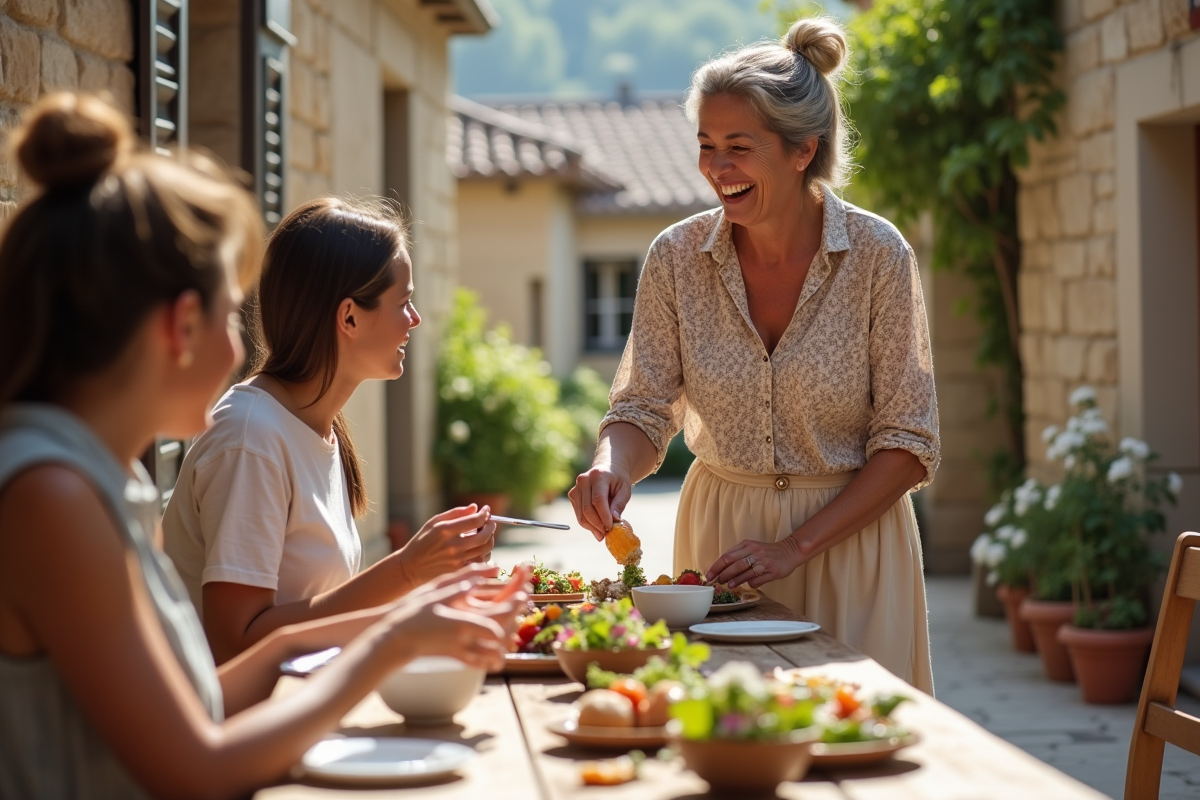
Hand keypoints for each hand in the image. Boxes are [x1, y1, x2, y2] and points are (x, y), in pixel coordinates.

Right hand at [376, 571, 526, 671]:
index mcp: (463, 620)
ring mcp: (462, 650)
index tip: (523, 594)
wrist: (395, 639)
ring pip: (496, 651)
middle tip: (521, 602)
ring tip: (514, 623)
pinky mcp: (456, 657)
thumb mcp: (438, 590)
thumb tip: (491, 568)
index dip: (515, 604)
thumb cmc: (413, 612)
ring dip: (508, 639)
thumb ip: (466, 580)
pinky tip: (497, 648)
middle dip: (515, 618)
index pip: (500, 614)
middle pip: (503, 631)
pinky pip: (482, 661)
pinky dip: (493, 655)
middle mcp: (466, 637)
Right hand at [391, 506, 496, 589]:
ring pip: (485, 549)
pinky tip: (479, 549)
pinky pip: (481, 562)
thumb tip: (475, 507)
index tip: (486, 510)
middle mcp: (453, 545)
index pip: (475, 520)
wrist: (411, 567)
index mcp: (445, 530)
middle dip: (491, 527)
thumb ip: (456, 513)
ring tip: (484, 535)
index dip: (485, 514)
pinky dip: (484, 554)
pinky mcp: (459, 571)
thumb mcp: (434, 522)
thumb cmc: (422, 541)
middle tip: (490, 523)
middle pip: (484, 536)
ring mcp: (457, 560)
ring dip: (489, 540)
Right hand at [568, 464, 631, 540]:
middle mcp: (583, 480)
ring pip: (581, 514)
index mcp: (598, 475)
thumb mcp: (625, 489)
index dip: (604, 516)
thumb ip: (619, 504)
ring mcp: (576, 487)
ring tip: (602, 534)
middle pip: (587, 509)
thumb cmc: (618, 480)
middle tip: (607, 534)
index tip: (611, 528)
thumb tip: (614, 520)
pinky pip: (579, 514)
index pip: (598, 500)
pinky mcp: (573, 495)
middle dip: (598, 525)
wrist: (607, 468)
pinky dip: (588, 524)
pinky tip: (597, 527)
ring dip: (592, 527)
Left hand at [705, 538, 801, 588]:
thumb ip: (738, 556)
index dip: (716, 567)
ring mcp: (763, 562)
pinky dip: (750, 583)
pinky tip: (747, 584)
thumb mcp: (752, 548)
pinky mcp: (772, 571)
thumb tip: (722, 569)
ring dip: (734, 580)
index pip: (727, 556)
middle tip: (717, 581)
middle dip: (722, 574)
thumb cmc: (767, 552)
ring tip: (728, 585)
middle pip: (734, 563)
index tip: (708, 575)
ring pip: (744, 571)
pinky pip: (757, 579)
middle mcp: (755, 552)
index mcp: (747, 545)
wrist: (790, 551)